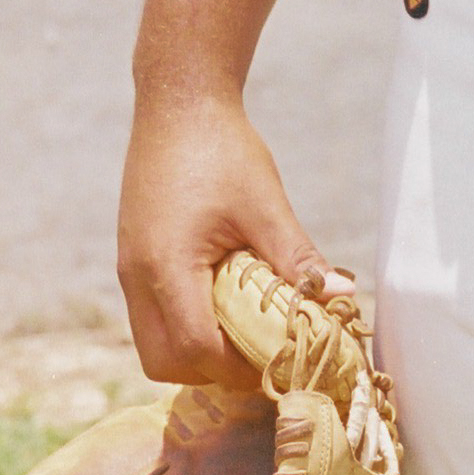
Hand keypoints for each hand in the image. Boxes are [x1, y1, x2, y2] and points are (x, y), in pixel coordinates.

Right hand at [118, 92, 336, 387]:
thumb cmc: (223, 148)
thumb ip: (298, 257)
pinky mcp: (133, 260)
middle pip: (165, 362)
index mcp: (167, 266)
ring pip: (154, 344)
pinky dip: (185, 325)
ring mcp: (130, 270)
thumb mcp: (266, 204)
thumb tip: (342, 295)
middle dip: (213, 371)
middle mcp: (137, 278)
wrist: (179, 103)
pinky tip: (225, 301)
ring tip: (246, 328)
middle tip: (262, 352)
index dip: (239, 368)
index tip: (281, 361)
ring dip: (197, 351)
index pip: (196, 350)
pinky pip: (153, 317)